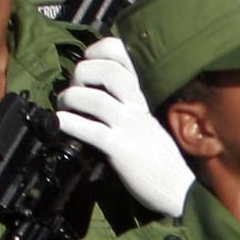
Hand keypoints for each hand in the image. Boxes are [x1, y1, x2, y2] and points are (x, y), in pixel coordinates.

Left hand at [56, 37, 194, 217]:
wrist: (179, 189)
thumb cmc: (158, 158)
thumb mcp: (144, 122)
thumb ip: (125, 104)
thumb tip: (91, 92)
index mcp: (141, 96)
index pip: (125, 55)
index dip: (99, 50)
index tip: (86, 59)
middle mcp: (137, 106)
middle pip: (109, 71)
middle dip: (82, 73)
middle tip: (73, 88)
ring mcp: (131, 126)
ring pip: (96, 99)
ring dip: (70, 99)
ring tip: (63, 107)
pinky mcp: (122, 149)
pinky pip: (93, 131)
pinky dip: (70, 123)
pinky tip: (59, 124)